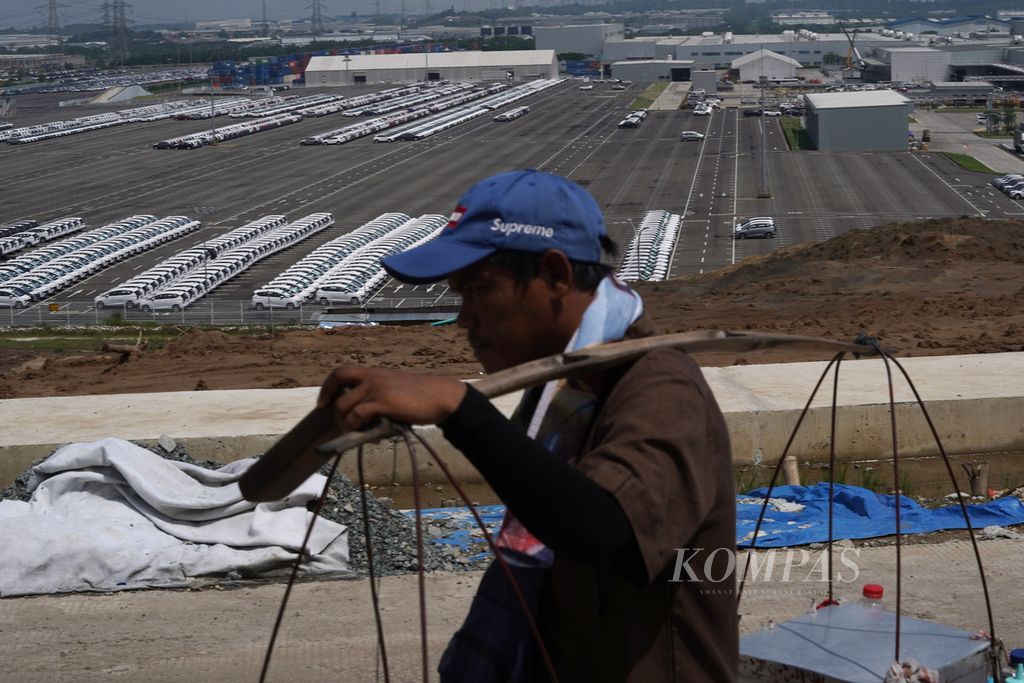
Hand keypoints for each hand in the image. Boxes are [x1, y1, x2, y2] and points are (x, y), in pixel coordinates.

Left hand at [317, 366, 466, 431]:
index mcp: (374, 373)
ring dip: (345, 422)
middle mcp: (372, 377)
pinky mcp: (383, 402)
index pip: (342, 371)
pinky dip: (357, 427)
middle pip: (338, 383)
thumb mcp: (396, 389)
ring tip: (354, 432)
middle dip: (331, 404)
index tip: (323, 402)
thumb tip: (363, 418)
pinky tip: (367, 434)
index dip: (327, 386)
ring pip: (345, 404)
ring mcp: (377, 388)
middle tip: (338, 421)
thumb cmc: (422, 396)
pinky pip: (358, 414)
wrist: (442, 396)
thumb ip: (378, 397)